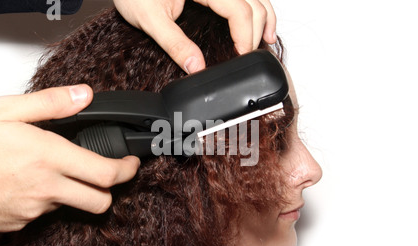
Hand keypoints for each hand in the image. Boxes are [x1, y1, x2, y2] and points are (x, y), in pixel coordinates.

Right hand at [0, 85, 139, 233]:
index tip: (131, 163)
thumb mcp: (5, 111)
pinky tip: (28, 182)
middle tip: (106, 173)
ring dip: (74, 191)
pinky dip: (46, 198)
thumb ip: (50, 103)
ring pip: (71, 206)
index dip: (127, 170)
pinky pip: (44, 213)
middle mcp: (46, 188)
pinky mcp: (19, 222)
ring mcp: (33, 209)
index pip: (106, 174)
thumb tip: (84, 95)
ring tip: (55, 171)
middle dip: (110, 189)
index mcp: (48, 157)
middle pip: (100, 201)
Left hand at [113, 0, 276, 73]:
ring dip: (265, 15)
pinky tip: (257, 19)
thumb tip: (196, 68)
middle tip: (250, 55)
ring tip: (268, 38)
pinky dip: (255, 6)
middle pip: (252, 1)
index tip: (242, 56)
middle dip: (258, 29)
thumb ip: (174, 44)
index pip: (239, 9)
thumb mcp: (149, 19)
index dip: (245, 35)